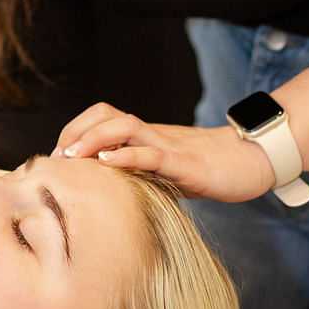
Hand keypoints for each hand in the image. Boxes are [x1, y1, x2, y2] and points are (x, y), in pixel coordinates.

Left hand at [52, 104, 274, 203]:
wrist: (252, 162)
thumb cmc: (209, 171)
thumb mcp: (166, 172)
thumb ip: (140, 175)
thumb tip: (106, 194)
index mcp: (146, 136)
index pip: (103, 118)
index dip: (75, 131)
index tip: (56, 158)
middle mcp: (153, 134)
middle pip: (106, 114)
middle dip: (75, 130)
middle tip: (57, 158)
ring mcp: (168, 146)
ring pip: (124, 126)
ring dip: (92, 138)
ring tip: (73, 157)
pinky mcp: (185, 163)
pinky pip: (151, 153)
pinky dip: (126, 156)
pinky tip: (107, 164)